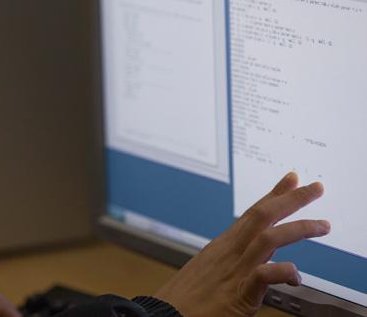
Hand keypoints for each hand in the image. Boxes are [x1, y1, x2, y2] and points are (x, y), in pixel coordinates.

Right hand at [154, 173, 329, 316]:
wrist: (162, 316)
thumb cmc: (184, 298)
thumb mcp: (208, 271)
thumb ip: (232, 263)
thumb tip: (256, 264)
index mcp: (222, 247)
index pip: (252, 214)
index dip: (273, 195)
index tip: (291, 179)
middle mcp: (228, 253)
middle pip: (261, 216)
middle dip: (291, 199)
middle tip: (315, 187)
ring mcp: (233, 271)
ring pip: (268, 239)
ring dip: (298, 229)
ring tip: (321, 226)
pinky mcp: (236, 295)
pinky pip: (262, 276)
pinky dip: (281, 271)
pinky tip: (296, 274)